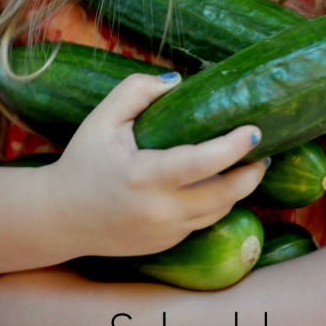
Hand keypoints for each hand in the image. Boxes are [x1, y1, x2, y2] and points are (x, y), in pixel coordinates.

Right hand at [43, 72, 266, 257]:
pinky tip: (223, 183)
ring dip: (240, 189)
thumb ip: (137, 90)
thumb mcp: (103, 118)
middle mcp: (159, 210)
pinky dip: (218, 203)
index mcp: (144, 176)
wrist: (61, 218)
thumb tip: (179, 80)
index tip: (255, 131)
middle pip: (224, 195)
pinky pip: (204, 223)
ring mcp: (165, 232)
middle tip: (264, 149)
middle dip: (252, 172)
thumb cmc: (83, 161)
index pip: (201, 164)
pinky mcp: (166, 245)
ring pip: (219, 212)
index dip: (233, 148)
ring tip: (252, 163)